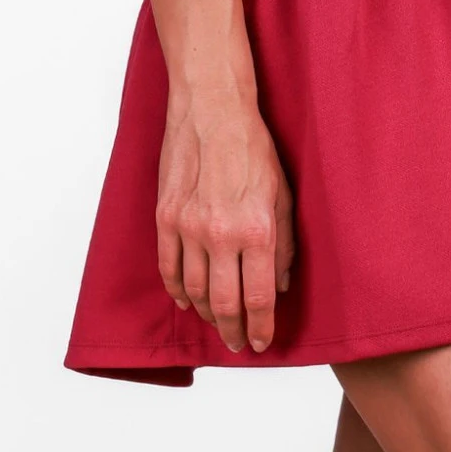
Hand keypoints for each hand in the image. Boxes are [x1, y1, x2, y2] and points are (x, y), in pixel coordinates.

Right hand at [155, 88, 295, 353]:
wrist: (213, 109)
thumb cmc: (252, 146)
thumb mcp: (283, 193)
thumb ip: (285, 244)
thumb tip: (281, 284)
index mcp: (256, 230)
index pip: (258, 298)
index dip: (260, 327)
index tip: (261, 342)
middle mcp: (221, 235)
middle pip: (224, 303)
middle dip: (233, 331)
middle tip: (237, 343)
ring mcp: (188, 227)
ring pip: (194, 291)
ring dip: (206, 314)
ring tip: (216, 322)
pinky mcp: (165, 217)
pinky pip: (168, 267)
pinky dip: (177, 290)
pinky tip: (186, 299)